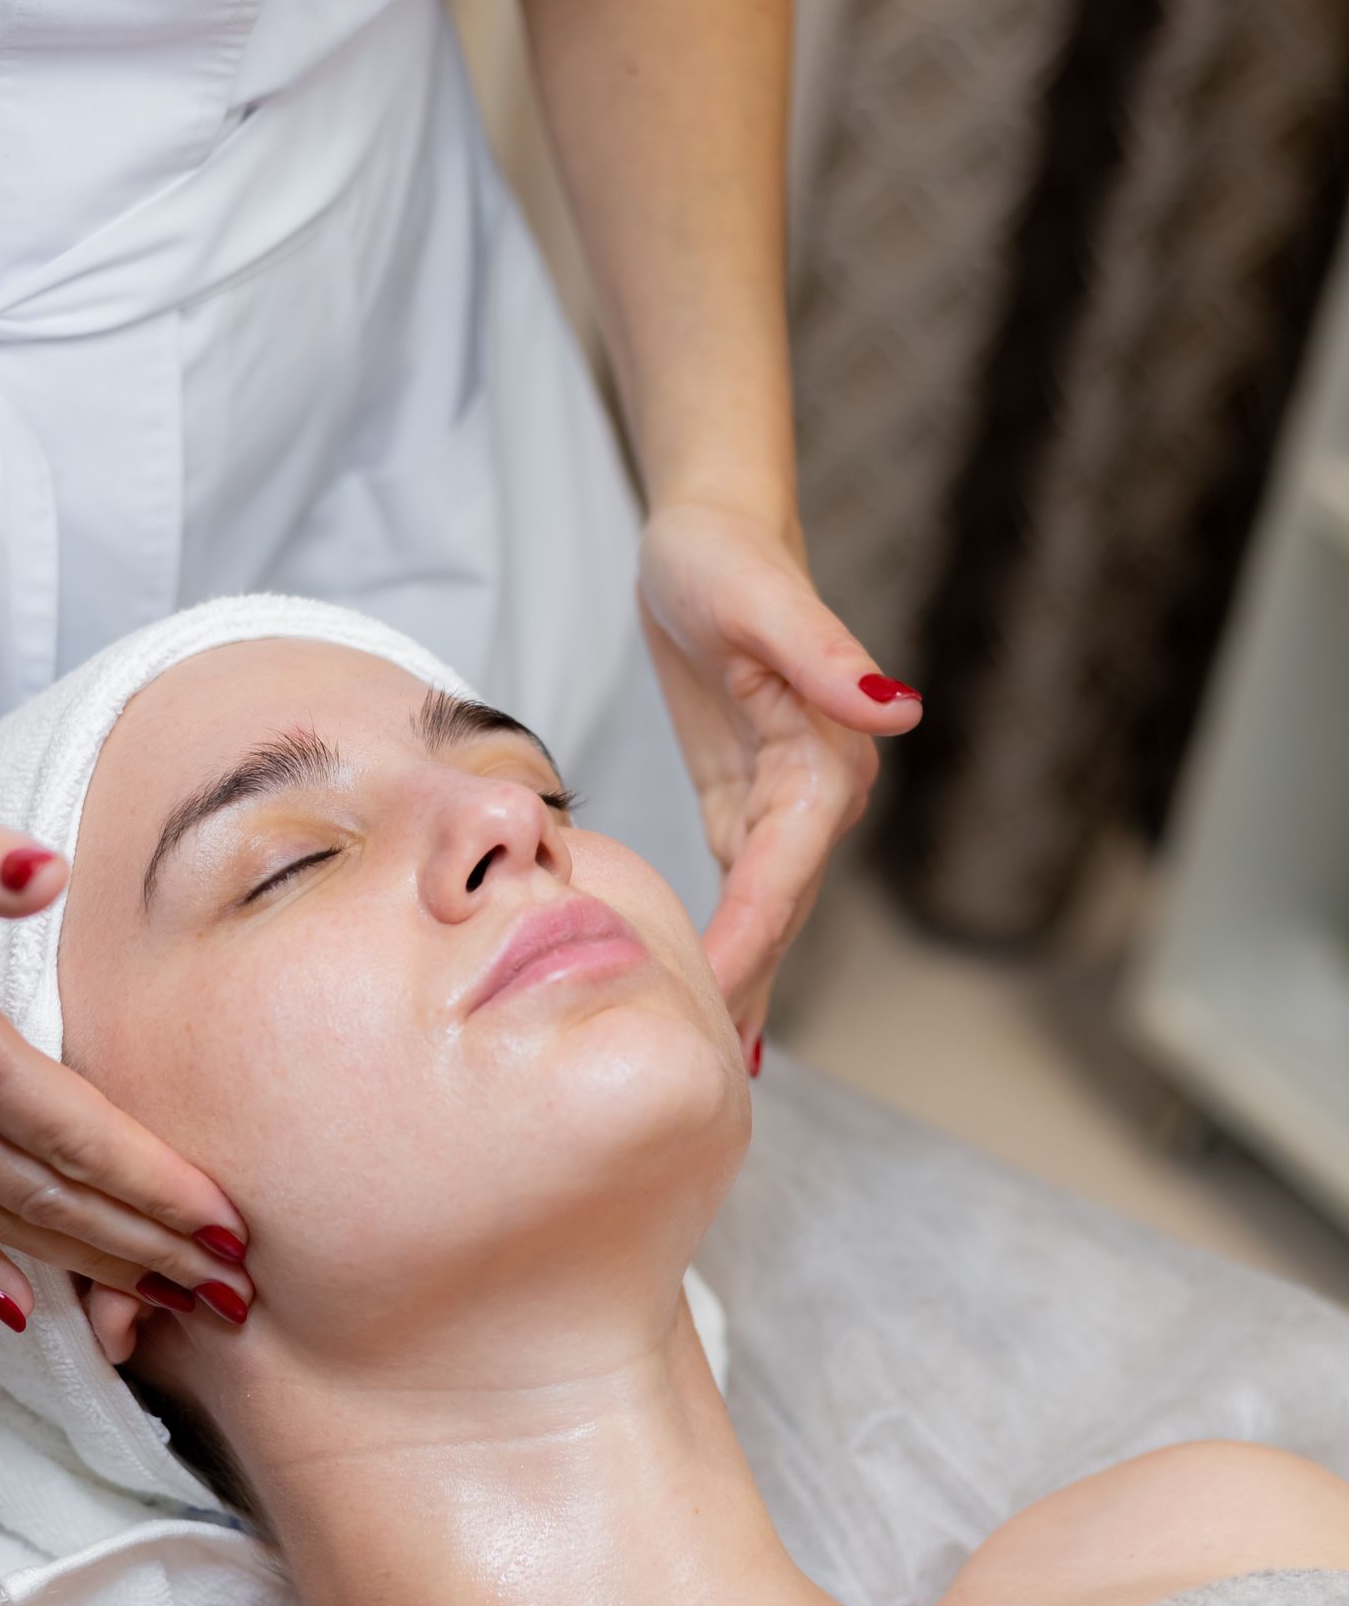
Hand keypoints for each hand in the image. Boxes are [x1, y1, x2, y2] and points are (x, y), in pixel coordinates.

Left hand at [637, 505, 921, 1052]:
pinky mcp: (748, 799)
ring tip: (716, 1070)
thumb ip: (826, 656)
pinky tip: (709, 1000)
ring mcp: (787, 801)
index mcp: (826, 756)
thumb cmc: (724, 555)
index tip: (711, 1003)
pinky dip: (727, 944)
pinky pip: (743, 889)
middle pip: (780, 910)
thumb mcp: (760, 596)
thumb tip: (898, 712)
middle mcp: (820, 790)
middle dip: (748, 988)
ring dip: (745, 983)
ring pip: (766, 911)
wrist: (710, 529)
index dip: (748, 940)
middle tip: (707, 1076)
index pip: (784, 869)